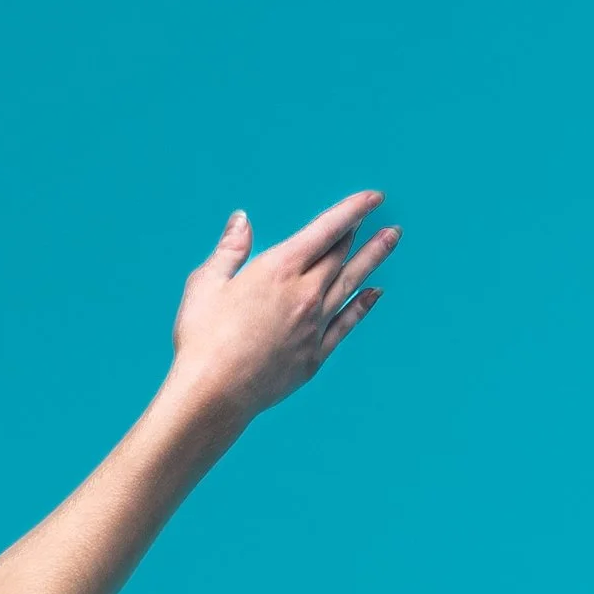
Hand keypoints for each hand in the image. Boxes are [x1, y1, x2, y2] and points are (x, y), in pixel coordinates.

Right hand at [168, 194, 397, 421]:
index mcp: (279, 269)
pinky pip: (346, 324)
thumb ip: (230, 249)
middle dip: (362, 232)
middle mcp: (304, 294)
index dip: (353, 210)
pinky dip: (362, 306)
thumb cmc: (202, 339)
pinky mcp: (314, 356)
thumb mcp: (206, 283)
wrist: (213, 394)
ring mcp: (313, 326)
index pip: (327, 229)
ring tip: (391, 239)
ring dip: (373, 259)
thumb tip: (242, 220)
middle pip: (341, 255)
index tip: (373, 198)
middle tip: (382, 218)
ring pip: (351, 284)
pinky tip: (374, 293)